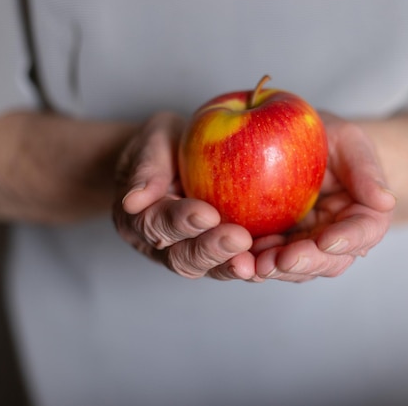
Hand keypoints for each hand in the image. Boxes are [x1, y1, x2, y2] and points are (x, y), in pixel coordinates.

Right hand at [113, 112, 255, 279]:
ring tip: (254, 260)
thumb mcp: (153, 140)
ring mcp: (191, 252)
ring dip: (232, 264)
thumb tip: (133, 200)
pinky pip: (234, 262)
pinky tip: (274, 256)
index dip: (179, 221)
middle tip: (238, 238)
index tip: (205, 213)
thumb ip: (147, 167)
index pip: (156, 223)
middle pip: (183, 257)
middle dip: (211, 249)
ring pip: (210, 268)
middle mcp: (162, 244)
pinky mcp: (219, 254)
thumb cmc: (165, 145)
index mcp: (139, 216)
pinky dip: (253, 262)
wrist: (176, 159)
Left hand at [252, 111, 395, 282]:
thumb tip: (386, 200)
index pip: (363, 232)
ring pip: (296, 268)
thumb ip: (365, 169)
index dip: (348, 240)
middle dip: (305, 263)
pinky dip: (253, 260)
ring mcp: (306, 244)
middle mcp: (337, 238)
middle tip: (281, 259)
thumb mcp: (350, 141)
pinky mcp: (278, 244)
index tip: (327, 240)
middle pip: (328, 261)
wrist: (305, 147)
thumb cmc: (332, 139)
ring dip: (276, 269)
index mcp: (364, 215)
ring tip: (255, 264)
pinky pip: (267, 258)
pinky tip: (237, 256)